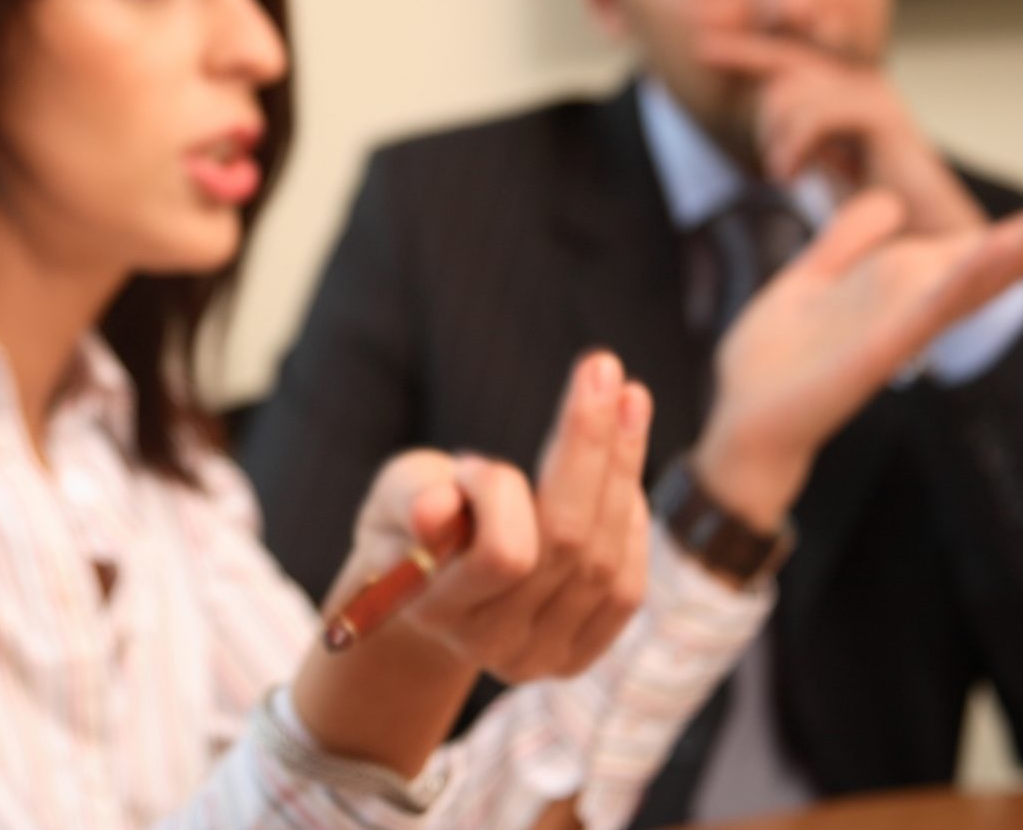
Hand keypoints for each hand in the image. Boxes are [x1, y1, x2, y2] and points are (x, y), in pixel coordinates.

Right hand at [329, 351, 653, 682]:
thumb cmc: (405, 522)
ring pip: (605, 560)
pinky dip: (631, 522)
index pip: (504, 554)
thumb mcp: (392, 497)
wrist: (424, 593)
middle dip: (591, 447)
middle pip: (570, 546)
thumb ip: (409, 498)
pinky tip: (623, 471)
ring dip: (623, 470)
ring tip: (629, 399)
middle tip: (605, 366)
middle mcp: (495, 646)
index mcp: (438, 610)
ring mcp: (542, 657)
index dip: (503, 492)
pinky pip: (626, 588)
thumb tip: (434, 507)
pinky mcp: (579, 656)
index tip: (480, 452)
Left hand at [696, 189, 1022, 529]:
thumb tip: (889, 201)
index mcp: (902, 286)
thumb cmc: (774, 361)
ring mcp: (901, 330)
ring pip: (977, 280)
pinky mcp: (875, 353)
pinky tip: (987, 256)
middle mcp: (913, 307)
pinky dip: (955, 283)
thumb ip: (848, 241)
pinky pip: (923, 312)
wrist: (740, 418)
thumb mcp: (811, 279)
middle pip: (1000, 261)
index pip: (982, 247)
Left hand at [699, 31, 984, 236]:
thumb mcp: (824, 159)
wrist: (922, 241)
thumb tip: (764, 100)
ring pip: (791, 93)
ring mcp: (874, 95)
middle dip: (766, 118)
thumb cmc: (873, 207)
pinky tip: (791, 177)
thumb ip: (799, 127)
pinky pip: (815, 115)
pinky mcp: (881, 119)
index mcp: (847, 87)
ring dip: (777, 140)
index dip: (744, 50)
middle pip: (783, 67)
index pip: (786, 55)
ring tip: (788, 177)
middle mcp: (862, 81)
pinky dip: (793, 147)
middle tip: (780, 169)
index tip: (700, 48)